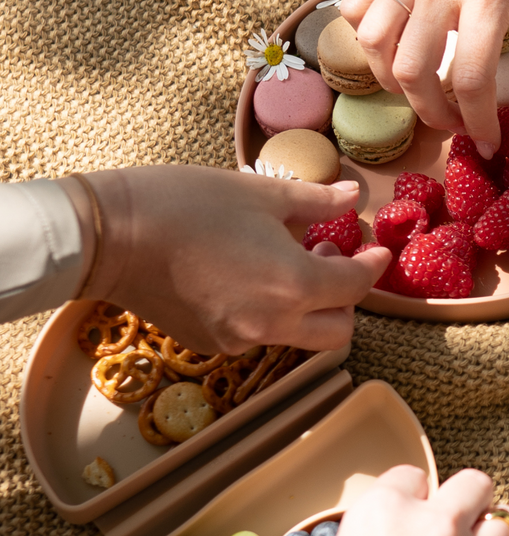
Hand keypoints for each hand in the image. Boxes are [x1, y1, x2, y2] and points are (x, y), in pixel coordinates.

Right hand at [77, 166, 389, 353]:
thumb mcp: (261, 192)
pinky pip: (259, 335)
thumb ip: (316, 202)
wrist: (106, 236)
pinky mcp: (208, 343)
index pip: (356, 287)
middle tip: (329, 257)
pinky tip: (249, 275)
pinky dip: (270, 313)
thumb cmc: (185, 203)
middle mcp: (271, 324)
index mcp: (293, 285)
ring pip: (298, 336)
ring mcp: (238, 340)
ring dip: (309, 308)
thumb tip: (353, 197)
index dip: (372, 266)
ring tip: (286, 259)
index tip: (375, 250)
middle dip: (346, 299)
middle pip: (338, 330)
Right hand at [340, 0, 508, 153]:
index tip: (488, 142)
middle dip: (433, 113)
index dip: (477, 121)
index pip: (470, 77)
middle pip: (413, 71)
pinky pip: (356, 10)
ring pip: (374, 46)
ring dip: (396, 83)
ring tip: (425, 89)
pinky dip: (368, 41)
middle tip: (456, 122)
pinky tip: (396, 48)